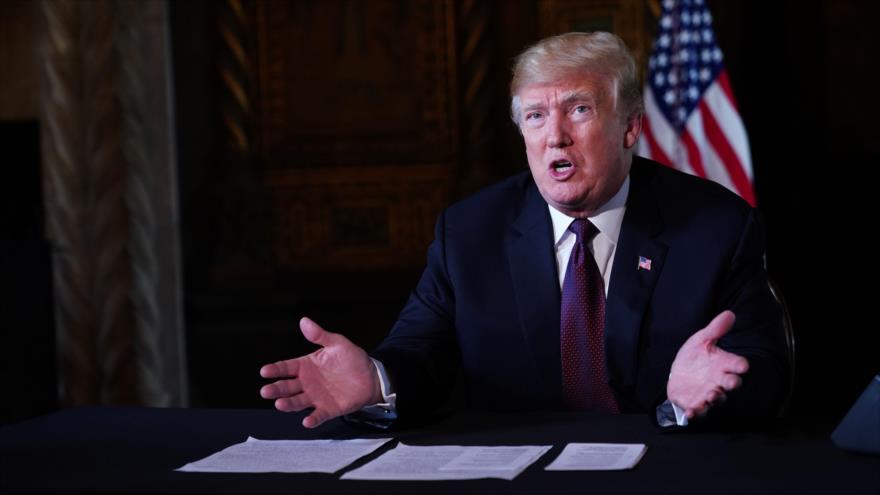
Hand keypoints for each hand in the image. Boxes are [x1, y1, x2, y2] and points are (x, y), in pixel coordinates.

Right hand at [259, 317, 381, 427]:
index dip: (275, 369)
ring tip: (280, 404)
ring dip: (288, 404)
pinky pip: (318, 415)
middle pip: (287, 387)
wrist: (372, 376)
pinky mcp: (328, 409)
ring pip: (297, 402)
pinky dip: (312, 419)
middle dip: (276, 389)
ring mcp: (316, 397)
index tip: (265, 371)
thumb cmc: (353, 359)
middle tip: (266, 391)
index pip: (286, 367)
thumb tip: (304, 321)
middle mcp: (307, 383)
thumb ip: (319, 335)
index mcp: (307, 366)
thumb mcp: (337, 343)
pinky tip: (307, 421)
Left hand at [667, 311, 748, 419]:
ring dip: (715, 398)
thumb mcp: (701, 340)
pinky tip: (691, 412)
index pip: (737, 364)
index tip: (743, 365)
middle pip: (731, 384)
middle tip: (732, 382)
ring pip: (716, 399)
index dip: (740, 365)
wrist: (679, 373)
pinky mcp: (694, 403)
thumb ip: (715, 330)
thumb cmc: (695, 357)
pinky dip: (695, 413)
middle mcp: (719, 381)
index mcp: (723, 364)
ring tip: (711, 395)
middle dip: (732, 383)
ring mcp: (707, 394)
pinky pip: (697, 411)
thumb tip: (729, 313)